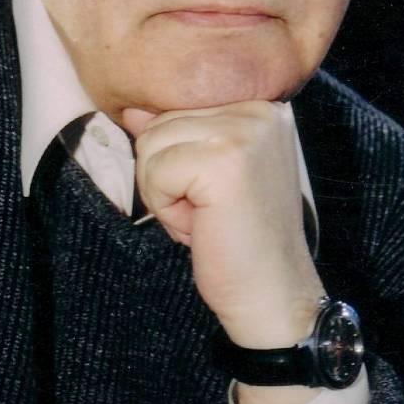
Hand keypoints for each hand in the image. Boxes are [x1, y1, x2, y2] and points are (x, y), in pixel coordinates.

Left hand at [123, 101, 323, 352]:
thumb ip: (176, 136)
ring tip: (205, 216)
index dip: (178, 160)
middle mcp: (258, 110)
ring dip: (163, 191)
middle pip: (161, 122)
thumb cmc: (240, 239)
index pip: (179, 110)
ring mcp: (243, 131)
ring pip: (151, 143)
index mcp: (261, 108)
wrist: (273, 295)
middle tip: (208, 210)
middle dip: (167, 174)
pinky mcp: (223, 158)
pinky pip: (155, 170)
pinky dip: (164, 208)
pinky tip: (200, 225)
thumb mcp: (206, 175)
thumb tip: (131, 109)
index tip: (214, 194)